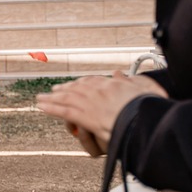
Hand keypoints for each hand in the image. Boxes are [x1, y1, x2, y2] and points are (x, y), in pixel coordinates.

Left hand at [35, 71, 161, 154]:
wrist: (149, 118)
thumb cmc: (151, 106)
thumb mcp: (145, 88)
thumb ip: (130, 81)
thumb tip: (118, 73)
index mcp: (112, 85)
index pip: (92, 82)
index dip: (81, 84)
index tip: (74, 85)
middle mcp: (99, 91)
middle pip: (76, 89)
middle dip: (63, 90)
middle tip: (53, 91)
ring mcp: (92, 103)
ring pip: (67, 99)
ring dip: (52, 99)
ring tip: (41, 99)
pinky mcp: (87, 116)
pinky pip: (66, 112)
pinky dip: (52, 108)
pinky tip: (42, 107)